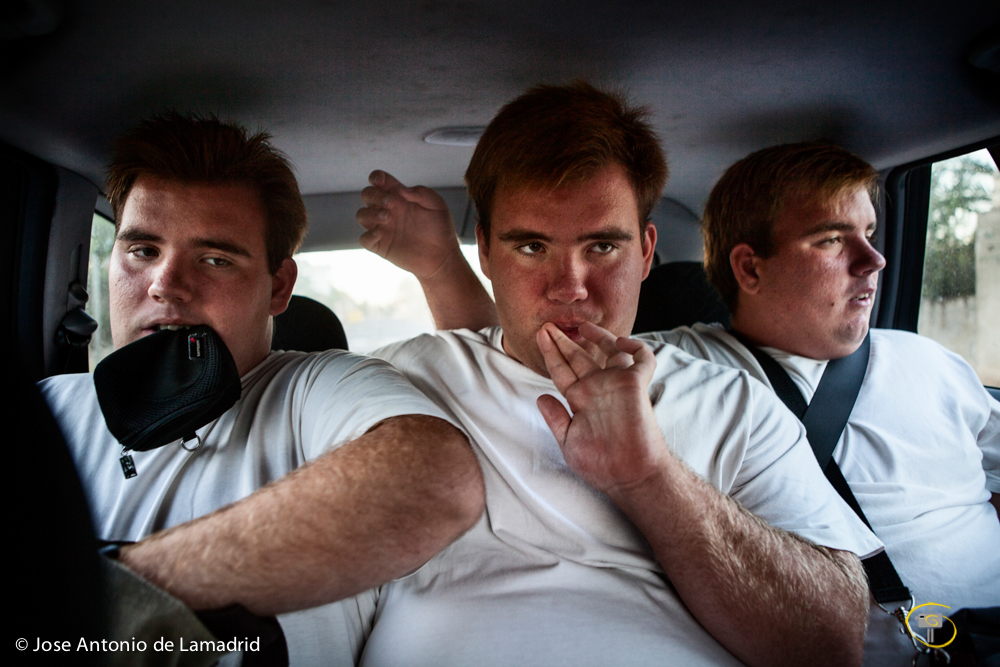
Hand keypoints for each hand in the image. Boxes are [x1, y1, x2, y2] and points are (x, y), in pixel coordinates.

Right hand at [357, 170, 461, 278]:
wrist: (442, 255)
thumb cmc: (440, 228)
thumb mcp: (437, 205)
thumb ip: (422, 193)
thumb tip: (402, 190)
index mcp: (398, 197)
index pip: (379, 181)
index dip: (375, 177)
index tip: (379, 181)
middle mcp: (387, 210)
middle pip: (367, 195)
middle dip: (375, 195)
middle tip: (391, 203)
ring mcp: (382, 228)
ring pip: (361, 215)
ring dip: (370, 213)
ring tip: (388, 217)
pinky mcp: (381, 246)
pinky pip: (364, 239)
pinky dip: (368, 235)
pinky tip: (380, 234)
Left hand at [535, 322, 666, 496]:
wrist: (629, 478)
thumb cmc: (601, 466)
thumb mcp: (568, 442)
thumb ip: (555, 419)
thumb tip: (541, 398)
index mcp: (580, 399)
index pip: (562, 370)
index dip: (551, 353)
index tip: (540, 336)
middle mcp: (597, 389)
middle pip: (579, 357)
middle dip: (564, 340)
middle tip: (548, 324)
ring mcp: (616, 385)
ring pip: (610, 351)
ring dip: (598, 336)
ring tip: (582, 325)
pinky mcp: (635, 386)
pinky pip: (642, 358)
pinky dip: (635, 347)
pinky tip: (620, 342)